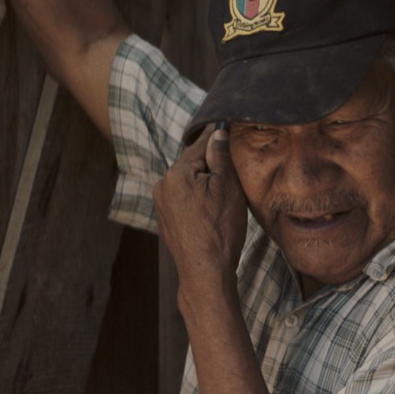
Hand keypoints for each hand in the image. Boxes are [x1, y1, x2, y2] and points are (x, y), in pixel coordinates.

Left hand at [153, 124, 248, 289]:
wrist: (205, 271)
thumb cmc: (220, 231)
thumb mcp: (228, 188)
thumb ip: (220, 157)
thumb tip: (217, 132)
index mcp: (177, 173)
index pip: (200, 144)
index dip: (216, 135)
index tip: (224, 122)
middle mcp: (163, 185)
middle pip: (192, 163)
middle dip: (211, 162)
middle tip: (232, 163)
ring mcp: (162, 203)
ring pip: (188, 181)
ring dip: (204, 180)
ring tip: (224, 190)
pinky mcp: (165, 218)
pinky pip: (183, 197)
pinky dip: (197, 197)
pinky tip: (211, 208)